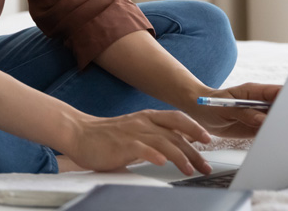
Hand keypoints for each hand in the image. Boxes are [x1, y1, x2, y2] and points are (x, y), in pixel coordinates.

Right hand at [62, 109, 213, 175]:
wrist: (79, 133)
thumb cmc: (107, 136)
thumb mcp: (135, 130)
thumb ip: (153, 135)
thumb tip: (176, 145)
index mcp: (147, 117)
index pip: (177, 118)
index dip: (194, 128)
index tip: (208, 140)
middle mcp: (143, 122)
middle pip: (176, 134)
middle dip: (194, 151)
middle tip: (205, 166)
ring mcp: (133, 132)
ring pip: (163, 142)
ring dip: (180, 156)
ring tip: (190, 170)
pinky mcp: (122, 144)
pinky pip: (141, 148)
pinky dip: (153, 155)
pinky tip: (162, 163)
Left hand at [191, 83, 281, 137]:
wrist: (202, 112)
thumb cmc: (211, 104)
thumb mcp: (226, 108)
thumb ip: (245, 113)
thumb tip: (263, 119)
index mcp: (254, 92)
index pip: (277, 92)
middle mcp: (259, 102)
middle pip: (281, 108)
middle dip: (287, 116)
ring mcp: (259, 115)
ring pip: (276, 121)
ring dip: (280, 129)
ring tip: (283, 137)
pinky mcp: (256, 127)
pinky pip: (267, 132)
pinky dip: (271, 137)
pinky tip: (273, 141)